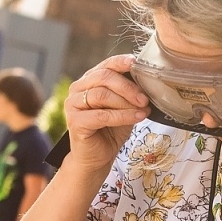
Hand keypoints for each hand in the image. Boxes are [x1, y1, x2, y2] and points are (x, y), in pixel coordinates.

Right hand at [65, 55, 147, 173]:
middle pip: (104, 77)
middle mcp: (78, 89)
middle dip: (128, 87)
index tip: (136, 63)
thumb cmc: (110, 132)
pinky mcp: (75, 122)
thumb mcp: (124, 107)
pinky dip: (122, 116)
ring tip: (143, 109)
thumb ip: (130, 94)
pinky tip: (136, 117)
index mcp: (89, 81)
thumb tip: (148, 83)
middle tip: (144, 98)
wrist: (97, 158)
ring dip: (126, 102)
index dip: (121, 62)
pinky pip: (102, 115)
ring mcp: (73, 105)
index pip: (105, 65)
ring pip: (102, 95)